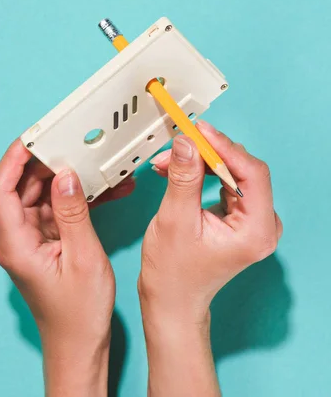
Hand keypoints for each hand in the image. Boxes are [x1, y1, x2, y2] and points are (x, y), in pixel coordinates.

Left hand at [0, 138, 134, 396]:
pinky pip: (60, 208)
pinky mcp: (47, 239)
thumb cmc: (78, 312)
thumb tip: (66, 175)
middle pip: (23, 186)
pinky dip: (80, 198)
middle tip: (76, 145)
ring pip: (44, 194)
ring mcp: (32, 238)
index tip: (34, 137)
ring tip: (101, 167)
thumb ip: (73, 213)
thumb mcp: (83, 257)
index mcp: (15, 243)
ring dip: (71, 179)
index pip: (0, 189)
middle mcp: (17, 237)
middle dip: (50, 163)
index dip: (13, 159)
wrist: (81, 341)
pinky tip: (108, 190)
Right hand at [138, 120, 281, 396]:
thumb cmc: (174, 273)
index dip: (225, 147)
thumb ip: (183, 177)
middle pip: (244, 170)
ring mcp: (252, 222)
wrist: (172, 300)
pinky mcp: (240, 218)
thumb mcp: (175, 219)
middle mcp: (261, 225)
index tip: (200, 131)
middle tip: (180, 142)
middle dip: (209, 154)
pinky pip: (226, 183)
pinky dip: (203, 173)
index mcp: (255, 230)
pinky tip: (179, 169)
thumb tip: (187, 143)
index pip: (251, 172)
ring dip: (202, 162)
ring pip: (233, 173)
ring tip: (170, 161)